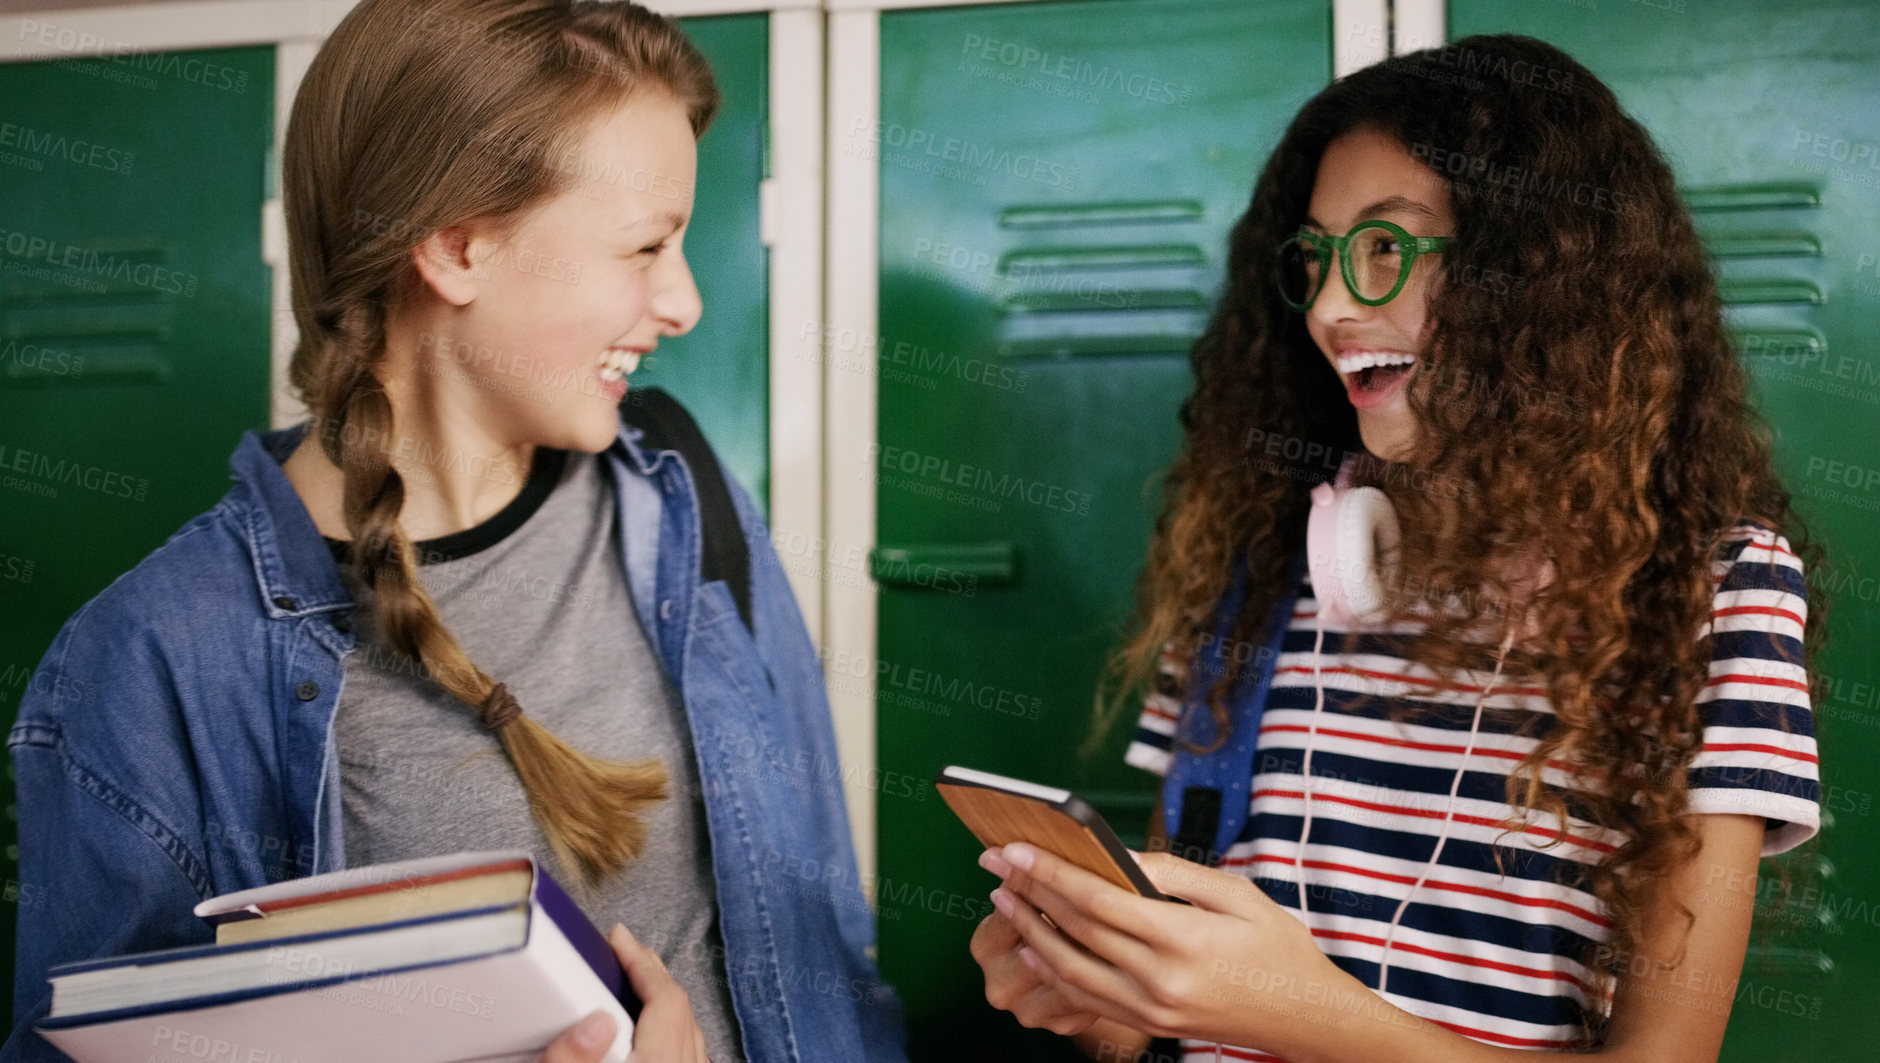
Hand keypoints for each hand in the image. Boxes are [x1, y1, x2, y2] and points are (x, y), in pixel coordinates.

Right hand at [540, 923, 709, 1062]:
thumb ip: (573, 1058)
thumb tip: (595, 1020)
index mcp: (659, 1061)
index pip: (665, 996)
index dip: (641, 960)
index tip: (618, 938)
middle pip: (680, 1008)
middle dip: (651, 972)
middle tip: (624, 950)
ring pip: (688, 1029)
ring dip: (662, 1001)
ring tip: (634, 982)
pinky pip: (687, 1050)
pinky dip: (670, 1029)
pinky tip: (647, 1029)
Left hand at [988, 842, 1356, 1052]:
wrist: (1303, 1016)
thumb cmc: (1277, 947)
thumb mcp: (1237, 894)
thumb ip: (1174, 873)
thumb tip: (1120, 855)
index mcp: (1183, 939)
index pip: (1098, 900)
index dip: (1050, 872)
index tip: (1016, 848)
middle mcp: (1160, 980)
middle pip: (1076, 931)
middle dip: (1029, 892)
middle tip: (995, 864)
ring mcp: (1151, 1009)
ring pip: (1070, 971)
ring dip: (1030, 933)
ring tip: (1005, 900)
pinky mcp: (1149, 1025)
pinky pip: (1086, 999)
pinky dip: (1053, 971)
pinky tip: (1035, 947)